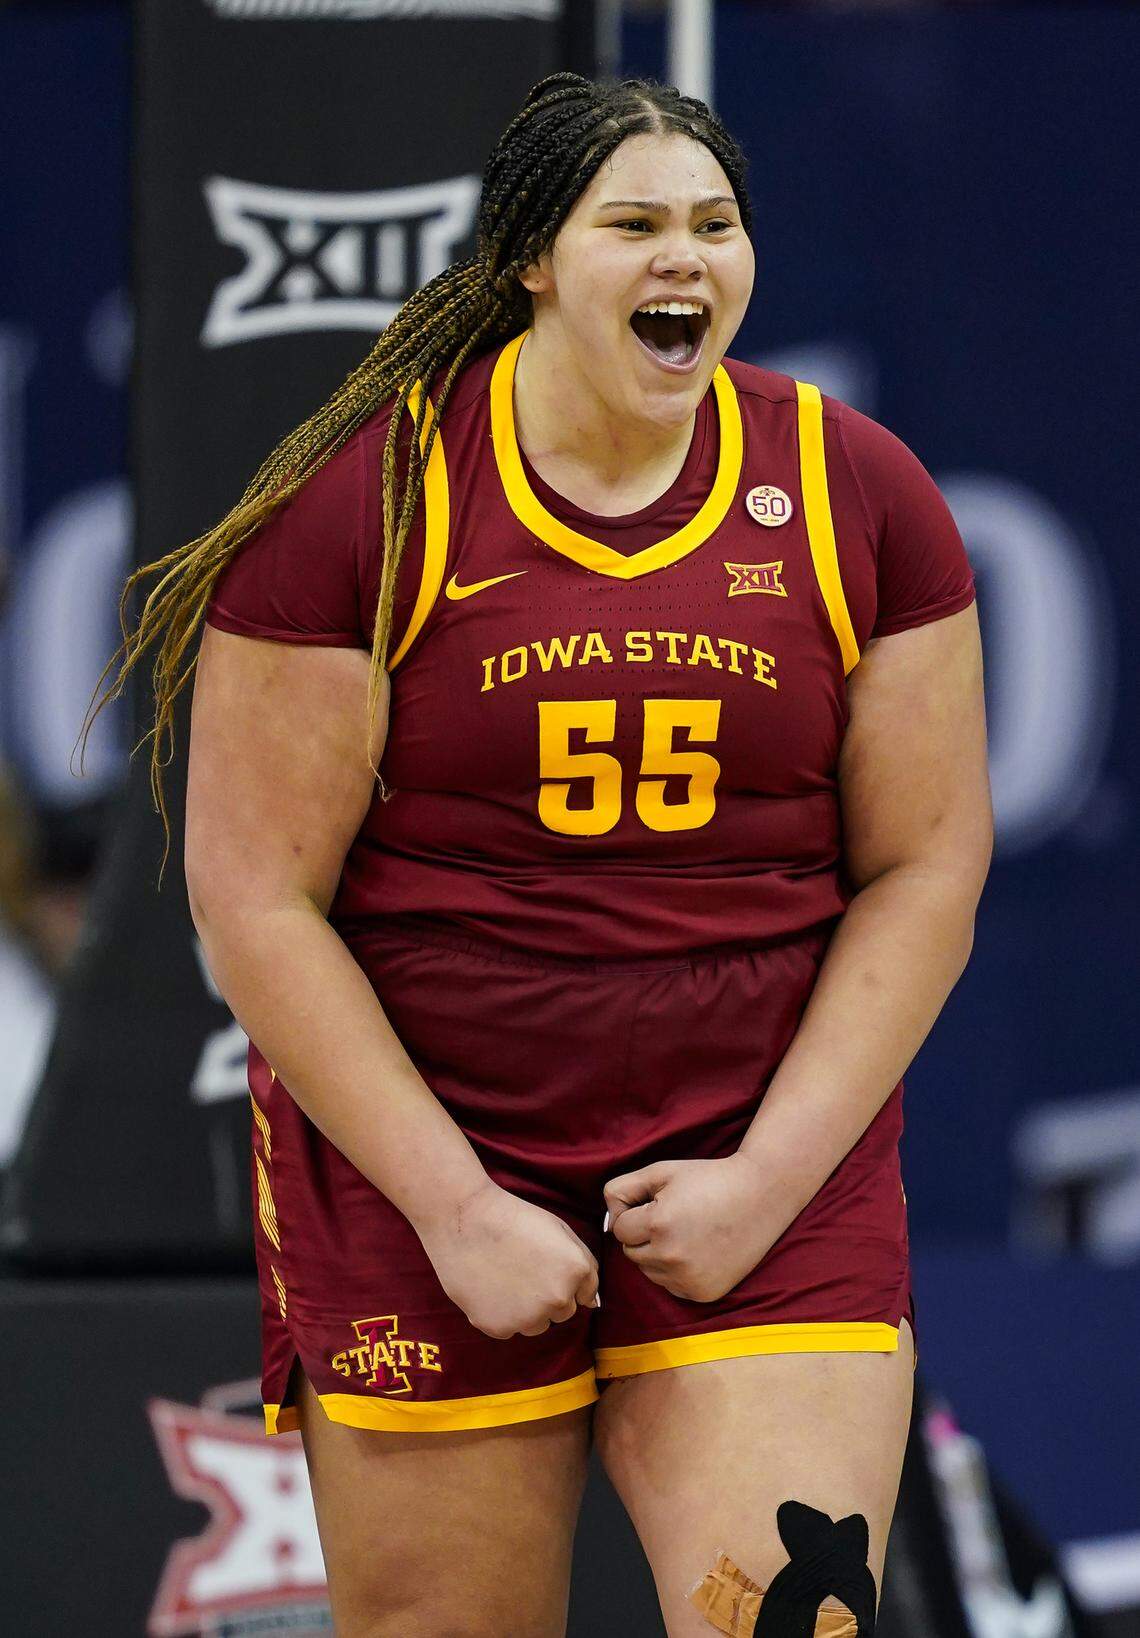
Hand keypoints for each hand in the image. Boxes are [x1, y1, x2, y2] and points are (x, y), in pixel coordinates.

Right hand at [417, 1178, 599, 1341]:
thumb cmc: (513, 1219)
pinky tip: (489, 1286)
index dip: (563, 1278)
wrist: (464, 1219)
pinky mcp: (500, 1328)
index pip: (584, 1295)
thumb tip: (591, 1303)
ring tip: (505, 1276)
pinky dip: (501, 1313)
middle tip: (523, 1268)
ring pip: (536, 1324)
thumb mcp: (560, 1230)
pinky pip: (509, 1328)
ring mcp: (528, 1317)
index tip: (543, 1263)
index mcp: (576, 1272)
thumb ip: (584, 1265)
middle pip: (562, 1312)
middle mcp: (557, 1299)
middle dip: (548, 1296)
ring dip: (526, 1309)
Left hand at [603, 1155, 780, 1303]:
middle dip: (644, 1235)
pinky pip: (670, 1285)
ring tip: (688, 1231)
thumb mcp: (661, 1172)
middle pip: (631, 1253)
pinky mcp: (703, 1294)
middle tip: (675, 1215)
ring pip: (649, 1271)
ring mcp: (688, 1279)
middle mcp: (671, 1257)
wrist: (760, 1196)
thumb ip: (622, 1189)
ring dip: (658, 1254)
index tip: (659, 1202)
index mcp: (658, 1225)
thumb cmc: (707, 1179)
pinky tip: (699, 1250)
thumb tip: (608, 1218)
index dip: (635, 1213)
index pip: (619, 1229)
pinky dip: (676, 1270)